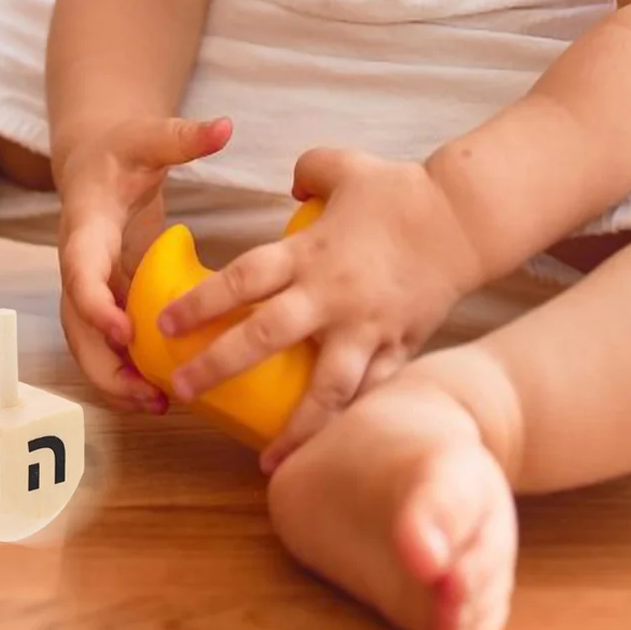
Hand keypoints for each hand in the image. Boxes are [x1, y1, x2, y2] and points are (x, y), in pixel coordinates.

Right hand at [56, 115, 234, 413]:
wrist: (94, 161)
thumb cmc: (120, 150)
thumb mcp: (148, 137)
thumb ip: (182, 136)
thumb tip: (224, 126)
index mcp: (85, 227)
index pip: (78, 270)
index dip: (95, 304)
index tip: (124, 330)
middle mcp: (78, 263)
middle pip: (75, 323)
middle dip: (104, 363)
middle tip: (145, 391)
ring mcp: (90, 285)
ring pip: (87, 343)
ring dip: (114, 377)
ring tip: (156, 405)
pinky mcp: (107, 298)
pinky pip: (107, 343)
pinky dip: (126, 370)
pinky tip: (160, 393)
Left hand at [157, 147, 483, 472]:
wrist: (467, 218)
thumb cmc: (399, 191)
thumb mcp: (342, 167)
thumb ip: (306, 172)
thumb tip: (289, 186)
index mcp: (309, 253)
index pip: (242, 279)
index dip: (201, 301)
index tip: (163, 324)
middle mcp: (332, 295)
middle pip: (266, 335)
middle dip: (219, 365)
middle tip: (181, 390)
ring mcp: (367, 327)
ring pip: (327, 387)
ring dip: (296, 427)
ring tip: (268, 462)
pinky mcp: (400, 347)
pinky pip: (372, 393)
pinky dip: (351, 423)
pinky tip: (333, 454)